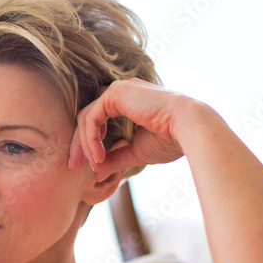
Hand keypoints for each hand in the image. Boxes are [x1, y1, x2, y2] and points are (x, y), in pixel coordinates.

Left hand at [67, 79, 211, 177]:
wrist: (189, 130)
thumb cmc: (171, 140)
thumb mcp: (136, 152)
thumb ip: (115, 158)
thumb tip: (96, 173)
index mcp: (127, 101)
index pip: (96, 120)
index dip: (87, 144)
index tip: (88, 167)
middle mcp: (121, 91)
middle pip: (86, 118)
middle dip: (78, 144)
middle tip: (73, 167)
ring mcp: (118, 89)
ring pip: (86, 118)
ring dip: (84, 144)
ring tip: (93, 165)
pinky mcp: (116, 93)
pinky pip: (91, 117)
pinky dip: (90, 139)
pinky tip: (98, 156)